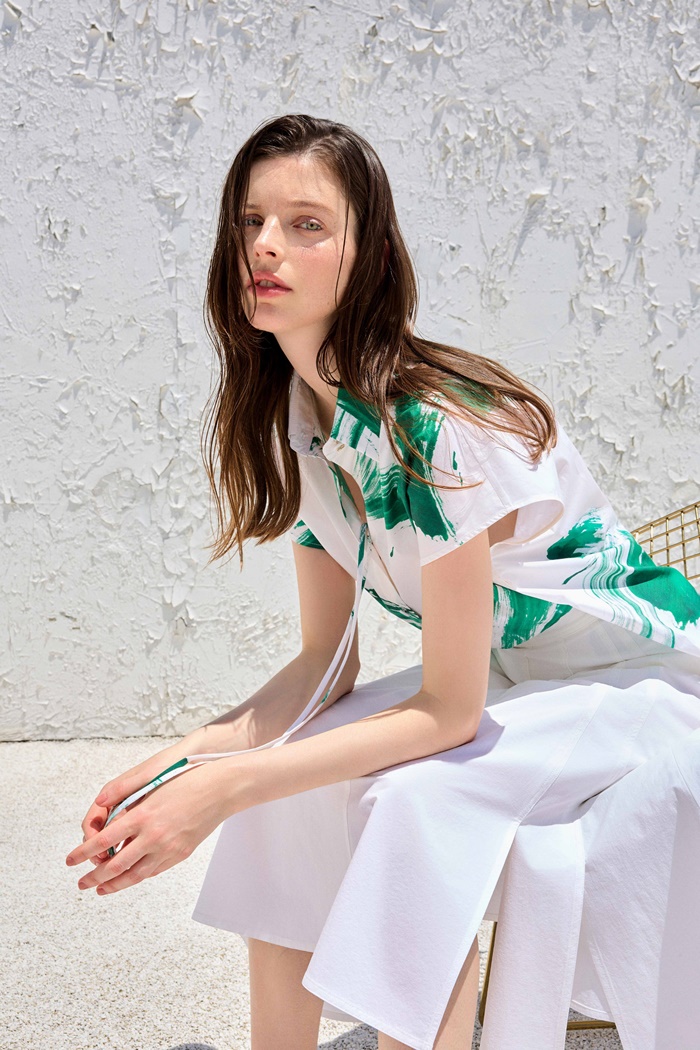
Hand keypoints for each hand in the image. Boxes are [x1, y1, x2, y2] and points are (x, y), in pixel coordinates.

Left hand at [66, 759, 243, 894]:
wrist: (222, 789)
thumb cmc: (188, 779)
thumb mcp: (152, 781)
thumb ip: (124, 794)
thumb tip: (101, 806)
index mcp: (142, 814)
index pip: (103, 841)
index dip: (83, 853)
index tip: (70, 860)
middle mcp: (153, 835)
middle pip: (115, 865)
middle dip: (94, 877)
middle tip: (81, 883)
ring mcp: (168, 847)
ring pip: (134, 875)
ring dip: (114, 884)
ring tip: (101, 889)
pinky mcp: (180, 853)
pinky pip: (154, 871)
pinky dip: (137, 877)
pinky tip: (130, 878)